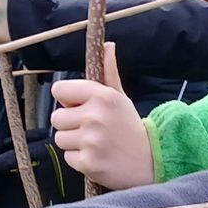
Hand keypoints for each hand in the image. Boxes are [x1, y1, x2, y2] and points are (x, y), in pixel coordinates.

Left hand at [50, 43, 154, 188]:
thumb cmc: (130, 128)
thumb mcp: (121, 98)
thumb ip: (109, 72)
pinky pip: (68, 157)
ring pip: (60, 138)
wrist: (151, 162)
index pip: (59, 90)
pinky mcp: (88, 162)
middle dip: (70, 124)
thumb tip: (107, 45)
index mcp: (102, 96)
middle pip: (56, 117)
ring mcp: (91, 141)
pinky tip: (97, 157)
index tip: (81, 107)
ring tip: (95, 144)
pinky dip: (80, 160)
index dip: (68, 100)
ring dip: (74, 143)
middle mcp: (95, 116)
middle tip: (92, 130)